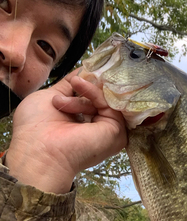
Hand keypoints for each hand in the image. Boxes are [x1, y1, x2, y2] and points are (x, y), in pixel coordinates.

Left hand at [6, 71, 126, 193]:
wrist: (38, 150)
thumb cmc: (36, 128)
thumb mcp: (51, 95)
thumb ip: (69, 85)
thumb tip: (83, 70)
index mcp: (85, 123)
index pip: (95, 97)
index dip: (90, 82)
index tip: (81, 71)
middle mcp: (99, 127)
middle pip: (103, 96)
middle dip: (88, 85)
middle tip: (74, 81)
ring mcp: (109, 129)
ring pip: (105, 98)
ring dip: (82, 92)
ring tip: (60, 101)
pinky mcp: (116, 129)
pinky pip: (108, 102)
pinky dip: (91, 91)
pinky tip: (77, 87)